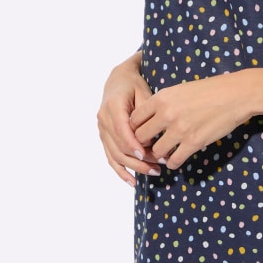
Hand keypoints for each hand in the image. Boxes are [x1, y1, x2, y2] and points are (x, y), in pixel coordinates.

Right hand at [97, 54, 162, 184]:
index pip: (121, 131)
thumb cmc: (134, 85)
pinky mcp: (104, 138)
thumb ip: (146, 113)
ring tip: (154, 172)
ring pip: (115, 155)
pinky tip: (132, 182)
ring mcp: (102, 130)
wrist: (118, 80)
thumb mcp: (144, 92)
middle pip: (119, 147)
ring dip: (134, 167)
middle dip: (139, 160)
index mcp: (113, 107)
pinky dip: (121, 171)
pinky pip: (110, 158)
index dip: (134, 145)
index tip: (148, 155)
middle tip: (160, 166)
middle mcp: (103, 120)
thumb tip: (153, 135)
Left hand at [129, 73, 253, 169]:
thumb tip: (150, 119)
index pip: (134, 119)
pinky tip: (176, 159)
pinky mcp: (194, 142)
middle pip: (141, 137)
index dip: (135, 128)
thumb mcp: (180, 90)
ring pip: (156, 151)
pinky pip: (174, 160)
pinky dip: (173, 162)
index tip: (142, 132)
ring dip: (159, 154)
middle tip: (150, 146)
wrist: (236, 95)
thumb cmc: (210, 90)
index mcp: (161, 98)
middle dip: (144, 143)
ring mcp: (180, 130)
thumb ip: (163, 103)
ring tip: (164, 153)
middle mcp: (167, 114)